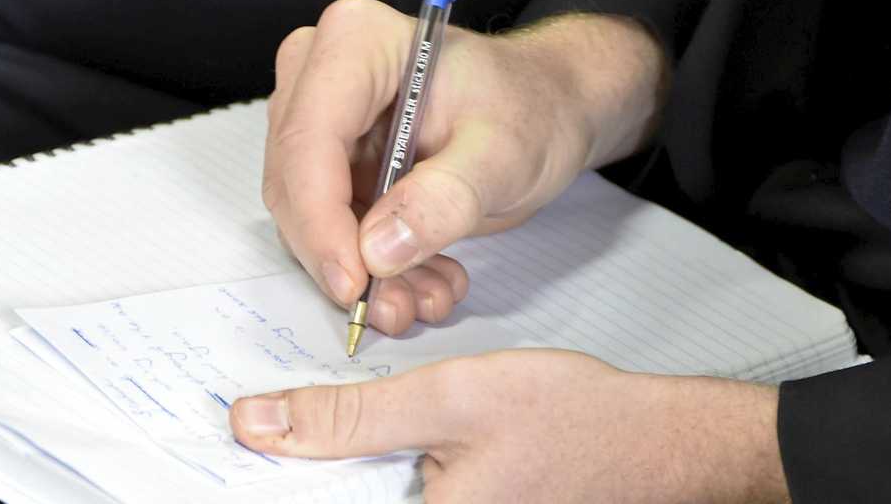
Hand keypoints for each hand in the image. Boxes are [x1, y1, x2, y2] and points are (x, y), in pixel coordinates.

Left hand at [229, 349, 789, 502]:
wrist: (658, 445)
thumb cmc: (576, 421)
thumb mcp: (453, 397)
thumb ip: (352, 415)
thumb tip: (259, 422)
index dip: (267, 480)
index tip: (232, 451)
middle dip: (303, 469)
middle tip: (273, 427)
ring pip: (366, 500)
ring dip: (338, 472)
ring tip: (311, 430)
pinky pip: (396, 500)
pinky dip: (373, 476)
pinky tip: (368, 447)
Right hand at [264, 0, 665, 333]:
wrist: (546, 109)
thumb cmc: (530, 108)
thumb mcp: (503, 154)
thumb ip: (445, 199)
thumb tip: (378, 250)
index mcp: (358, 41)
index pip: (310, 138)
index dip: (321, 219)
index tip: (354, 283)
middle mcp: (321, 72)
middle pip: (295, 181)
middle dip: (343, 256)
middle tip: (398, 307)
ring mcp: (320, 118)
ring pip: (306, 216)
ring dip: (363, 271)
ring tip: (428, 296)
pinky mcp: (330, 162)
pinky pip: (328, 229)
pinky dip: (373, 267)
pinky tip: (424, 282)